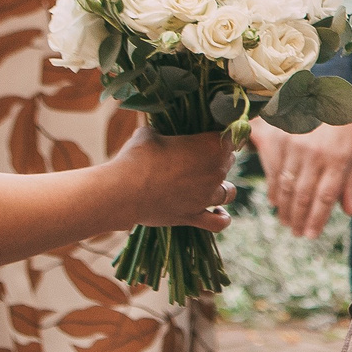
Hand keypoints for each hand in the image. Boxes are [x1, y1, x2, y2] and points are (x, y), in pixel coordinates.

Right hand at [108, 128, 234, 231]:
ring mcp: (207, 196)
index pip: (229, 137)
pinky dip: (221, 217)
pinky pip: (218, 222)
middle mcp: (215, 172)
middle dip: (216, 159)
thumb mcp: (150, 134)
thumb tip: (157, 129)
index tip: (207, 136)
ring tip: (206, 183)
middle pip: (228, 162)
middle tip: (196, 157)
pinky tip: (218, 211)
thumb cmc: (137, 157)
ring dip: (221, 186)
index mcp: (210, 146)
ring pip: (229, 192)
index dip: (219, 136)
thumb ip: (162, 131)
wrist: (122, 191)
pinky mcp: (194, 216)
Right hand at [249, 118, 351, 238]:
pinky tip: (276, 202)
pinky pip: (272, 172)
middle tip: (297, 233)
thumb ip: (351, 183)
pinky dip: (273, 190)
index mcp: (338, 159)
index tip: (311, 236)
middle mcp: (315, 154)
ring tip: (287, 222)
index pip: (325, 198)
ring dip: (285, 209)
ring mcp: (293, 146)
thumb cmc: (343, 126)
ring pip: (286, 187)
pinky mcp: (276, 138)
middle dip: (299, 219)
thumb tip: (350, 212)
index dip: (317, 220)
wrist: (322, 91)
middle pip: (304, 196)